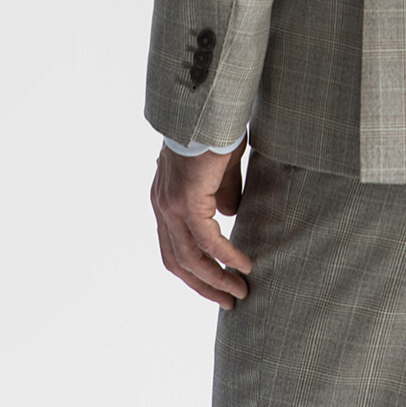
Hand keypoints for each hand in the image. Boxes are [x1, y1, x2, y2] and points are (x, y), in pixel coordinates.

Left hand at [151, 133, 252, 308]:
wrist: (207, 106)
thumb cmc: (214, 128)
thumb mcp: (218, 166)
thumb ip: (220, 191)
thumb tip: (228, 214)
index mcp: (165, 198)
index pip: (173, 247)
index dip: (193, 269)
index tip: (217, 282)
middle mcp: (162, 205)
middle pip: (176, 261)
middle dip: (203, 285)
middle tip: (228, 300)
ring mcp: (171, 204)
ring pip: (189, 257)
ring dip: (215, 279)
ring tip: (238, 291)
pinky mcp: (188, 199)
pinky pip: (207, 239)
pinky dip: (225, 256)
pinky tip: (243, 264)